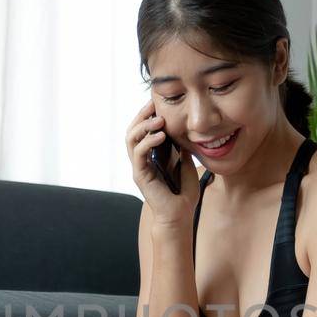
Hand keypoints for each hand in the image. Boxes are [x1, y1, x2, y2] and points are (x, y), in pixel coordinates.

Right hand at [124, 97, 198, 224]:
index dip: (149, 114)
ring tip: (159, 119)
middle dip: (142, 115)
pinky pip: (138, 153)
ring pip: (131, 139)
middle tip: (153, 103)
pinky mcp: (140, 175)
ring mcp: (139, 167)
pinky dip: (147, 141)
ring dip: (143, 126)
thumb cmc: (183, 193)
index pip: (144, 129)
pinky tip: (160, 135)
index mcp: (152, 155)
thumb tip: (184, 129)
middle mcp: (142, 159)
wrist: (180, 215)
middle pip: (133, 130)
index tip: (159, 102)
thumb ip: (181, 147)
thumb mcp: (186, 163)